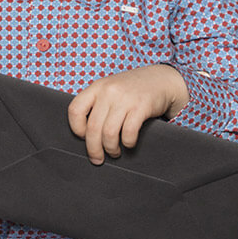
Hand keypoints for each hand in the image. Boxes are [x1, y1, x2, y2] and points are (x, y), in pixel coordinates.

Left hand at [67, 64, 188, 164]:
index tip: (83, 137)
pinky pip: (128, 132)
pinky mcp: (141, 106)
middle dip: (93, 148)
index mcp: (97, 87)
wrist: (162, 79)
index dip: (76, 128)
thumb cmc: (133, 89)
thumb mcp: (110, 89)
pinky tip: (129, 144)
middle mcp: (109, 91)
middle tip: (97, 158)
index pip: (75, 110)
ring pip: (109, 133)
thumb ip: (98, 104)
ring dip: (110, 148)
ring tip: (114, 152)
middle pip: (92, 127)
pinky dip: (127, 143)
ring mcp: (125, 98)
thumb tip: (86, 135)